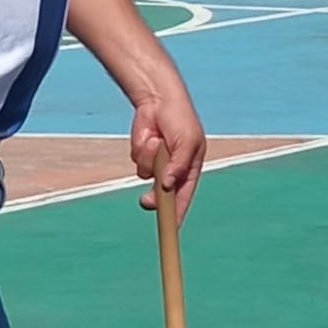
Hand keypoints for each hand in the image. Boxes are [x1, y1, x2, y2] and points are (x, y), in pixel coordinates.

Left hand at [130, 89, 206, 225]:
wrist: (159, 100)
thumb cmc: (181, 119)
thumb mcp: (187, 141)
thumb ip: (179, 164)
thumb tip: (167, 185)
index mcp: (189, 169)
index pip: (184, 196)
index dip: (178, 213)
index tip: (171, 227)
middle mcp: (172, 170)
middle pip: (162, 194)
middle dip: (154, 198)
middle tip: (146, 201)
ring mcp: (156, 164)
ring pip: (147, 175)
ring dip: (150, 159)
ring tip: (157, 140)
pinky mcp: (143, 156)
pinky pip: (138, 162)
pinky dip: (141, 150)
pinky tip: (149, 135)